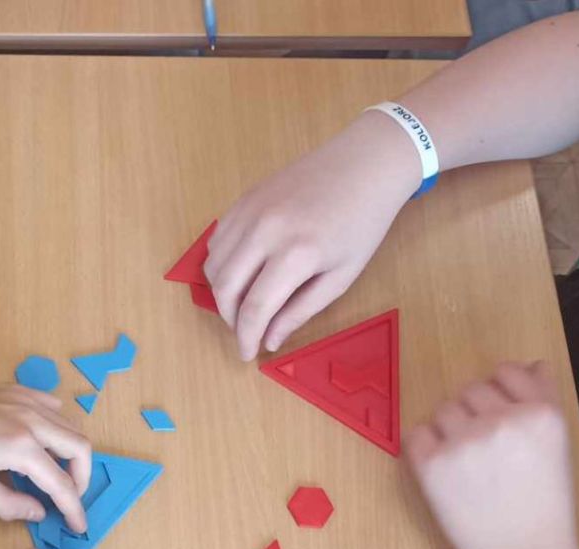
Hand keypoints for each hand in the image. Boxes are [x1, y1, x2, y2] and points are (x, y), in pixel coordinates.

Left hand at [0, 375, 92, 532]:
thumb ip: (9, 504)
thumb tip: (39, 512)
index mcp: (21, 447)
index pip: (61, 483)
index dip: (73, 508)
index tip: (78, 525)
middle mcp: (32, 420)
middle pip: (80, 447)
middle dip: (82, 478)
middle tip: (69, 498)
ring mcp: (26, 401)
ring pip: (70, 424)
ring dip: (72, 452)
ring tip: (57, 474)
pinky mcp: (17, 391)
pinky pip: (53, 407)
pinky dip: (58, 428)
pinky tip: (44, 442)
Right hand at [206, 111, 420, 360]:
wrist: (365, 163)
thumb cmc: (362, 223)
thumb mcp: (341, 276)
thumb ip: (301, 310)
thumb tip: (270, 339)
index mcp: (296, 254)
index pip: (255, 308)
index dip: (246, 337)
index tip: (248, 354)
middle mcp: (265, 230)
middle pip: (225, 287)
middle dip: (229, 318)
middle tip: (244, 331)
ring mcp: (250, 210)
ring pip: (213, 263)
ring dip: (221, 291)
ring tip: (243, 303)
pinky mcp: (244, 197)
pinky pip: (217, 238)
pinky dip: (221, 262)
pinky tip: (241, 271)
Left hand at [405, 362, 577, 548]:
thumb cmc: (544, 505)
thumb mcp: (558, 447)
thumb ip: (544, 400)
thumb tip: (532, 365)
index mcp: (541, 413)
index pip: (506, 372)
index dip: (500, 394)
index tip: (500, 419)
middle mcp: (503, 421)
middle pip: (471, 390)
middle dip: (475, 415)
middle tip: (487, 454)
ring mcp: (465, 442)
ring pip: (444, 410)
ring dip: (451, 432)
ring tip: (470, 469)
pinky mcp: (432, 464)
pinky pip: (417, 434)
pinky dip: (426, 449)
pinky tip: (447, 474)